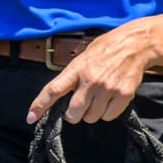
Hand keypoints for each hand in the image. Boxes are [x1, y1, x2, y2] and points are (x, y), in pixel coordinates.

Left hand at [26, 27, 153, 124]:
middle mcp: (90, 80)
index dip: (39, 105)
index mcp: (76, 69)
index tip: (30, 117)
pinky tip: (109, 99)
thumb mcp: (81, 59)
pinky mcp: (123, 96)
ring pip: (91, 118)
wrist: (133, 45)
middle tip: (77, 107)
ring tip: (97, 98)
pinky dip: (107, 113)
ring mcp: (107, 89)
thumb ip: (71, 77)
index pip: (53, 90)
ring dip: (91, 113)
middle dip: (72, 115)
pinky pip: (109, 117)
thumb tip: (59, 97)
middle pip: (73, 113)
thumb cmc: (104, 51)